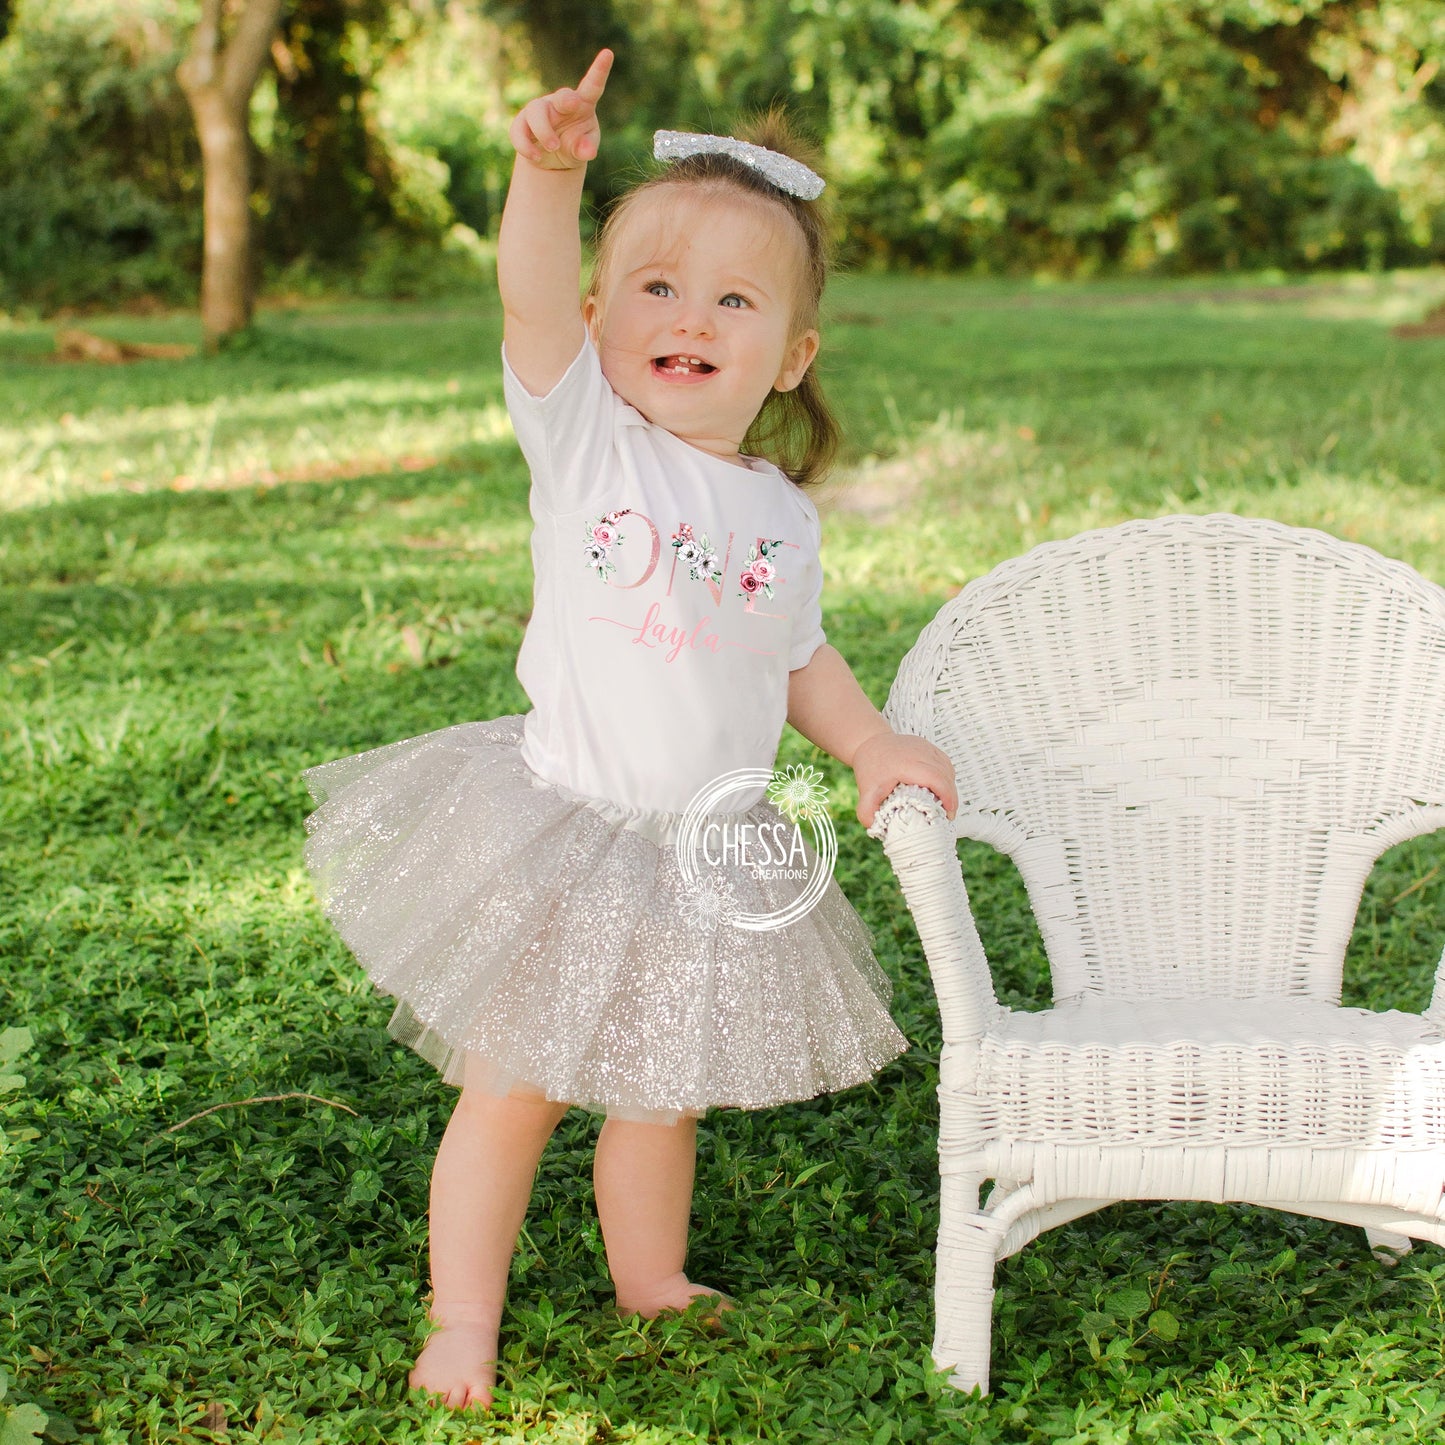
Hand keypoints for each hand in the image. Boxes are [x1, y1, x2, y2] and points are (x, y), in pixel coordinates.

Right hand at [509, 48, 612, 171]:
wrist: (552, 159)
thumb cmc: (574, 146)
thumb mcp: (584, 150)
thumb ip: (586, 148)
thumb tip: (588, 152)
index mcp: (582, 104)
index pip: (592, 86)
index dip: (599, 71)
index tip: (608, 54)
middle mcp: (560, 102)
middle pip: (561, 97)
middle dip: (566, 99)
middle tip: (572, 104)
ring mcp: (539, 110)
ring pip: (536, 112)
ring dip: (544, 131)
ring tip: (553, 148)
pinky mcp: (522, 123)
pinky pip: (519, 130)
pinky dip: (526, 146)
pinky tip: (536, 157)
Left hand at [851, 730, 957, 828]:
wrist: (869, 743)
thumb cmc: (871, 765)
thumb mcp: (866, 791)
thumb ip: (867, 812)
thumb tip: (877, 827)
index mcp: (906, 763)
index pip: (934, 777)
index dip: (946, 795)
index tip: (948, 812)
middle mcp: (919, 752)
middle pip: (945, 774)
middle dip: (950, 797)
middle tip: (947, 814)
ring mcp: (926, 747)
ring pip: (947, 768)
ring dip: (949, 787)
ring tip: (944, 803)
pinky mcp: (929, 747)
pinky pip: (945, 763)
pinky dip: (947, 777)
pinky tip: (941, 789)